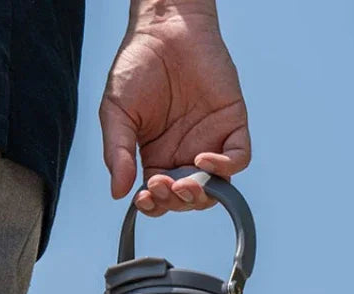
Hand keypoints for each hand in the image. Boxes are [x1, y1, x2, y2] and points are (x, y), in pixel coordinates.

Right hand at [99, 3, 250, 215]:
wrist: (165, 28)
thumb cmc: (137, 66)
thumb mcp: (116, 114)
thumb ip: (117, 153)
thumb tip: (118, 193)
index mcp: (156, 158)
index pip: (159, 198)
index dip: (153, 206)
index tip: (144, 197)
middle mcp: (184, 155)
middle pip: (186, 199)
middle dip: (174, 201)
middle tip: (162, 185)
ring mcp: (210, 141)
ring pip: (214, 188)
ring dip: (199, 196)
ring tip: (183, 184)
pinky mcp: (232, 124)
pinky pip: (237, 159)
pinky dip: (224, 168)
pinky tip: (202, 160)